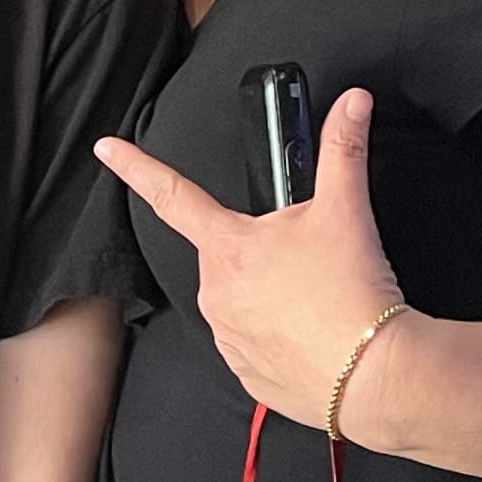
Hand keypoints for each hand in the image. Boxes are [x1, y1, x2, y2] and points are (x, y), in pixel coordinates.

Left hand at [97, 88, 412, 438]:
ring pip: (241, 300)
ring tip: (314, 298)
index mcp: (228, 247)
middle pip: (227, 253)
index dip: (135, 166)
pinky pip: (255, 344)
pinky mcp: (248, 375)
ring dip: (270, 294)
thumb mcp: (346, 210)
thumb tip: (351, 105)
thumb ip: (342, 150)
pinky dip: (280, 335)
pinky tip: (311, 332)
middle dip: (259, 249)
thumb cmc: (353, 294)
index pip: (171, 194)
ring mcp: (228, 337)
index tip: (107, 149)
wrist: (375, 375)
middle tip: (305, 257)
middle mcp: (215, 293)